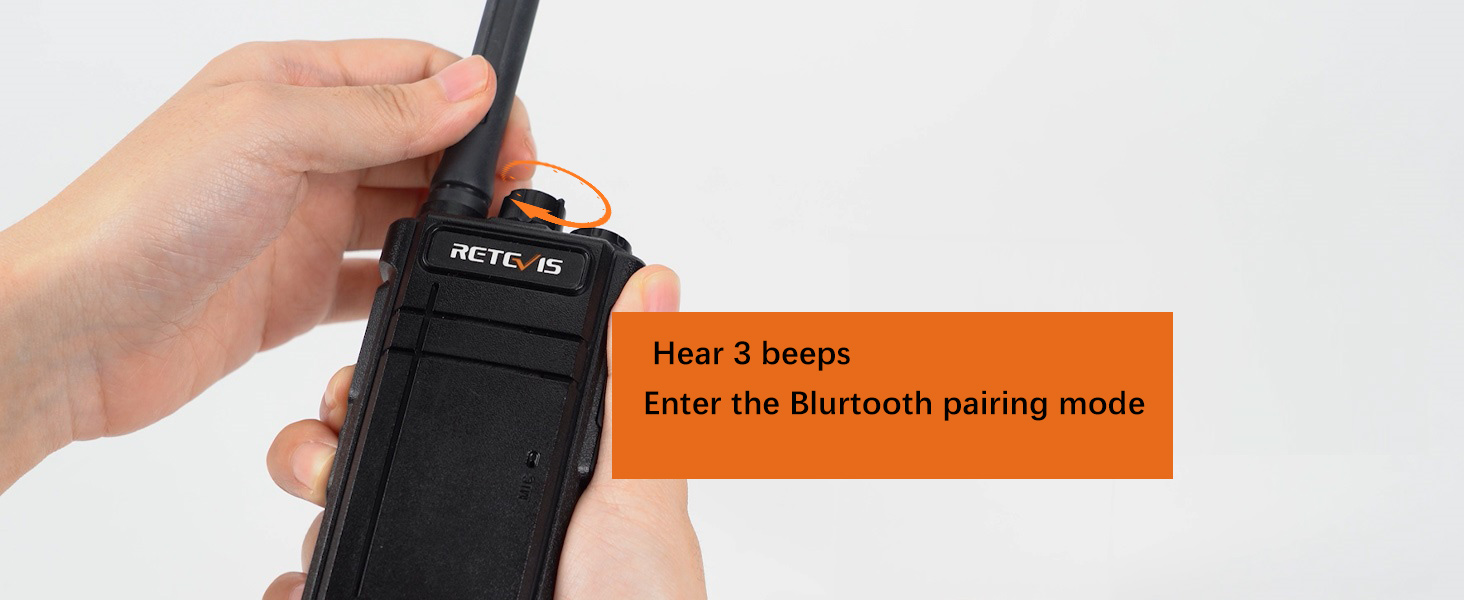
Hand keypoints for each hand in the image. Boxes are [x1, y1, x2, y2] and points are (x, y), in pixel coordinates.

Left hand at [0, 40, 534, 489]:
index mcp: (290, 83)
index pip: (414, 71)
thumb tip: (472, 87)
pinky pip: (376, 282)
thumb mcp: (273, 133)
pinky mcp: (295, 289)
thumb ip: (381, 113)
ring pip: (405, 212)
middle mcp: (299, 146)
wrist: (75, 331)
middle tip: (503, 206)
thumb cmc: (140, 215)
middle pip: (420, 141)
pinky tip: (424, 293)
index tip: (513, 149)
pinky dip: (408, 286)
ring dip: (444, 228)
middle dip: (470, 168)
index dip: (474, 102)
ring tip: (468, 250)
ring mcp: (299, 220)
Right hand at [263, 266, 704, 599]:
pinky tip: (302, 583)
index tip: (366, 367)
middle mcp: (475, 525)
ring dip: (310, 502)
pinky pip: (318, 593)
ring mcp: (432, 576)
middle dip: (334, 436)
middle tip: (333, 446)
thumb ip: (633, 392)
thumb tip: (663, 283)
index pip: (452, 401)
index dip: (401, 375)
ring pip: (335, 522)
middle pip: (376, 454)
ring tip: (321, 510)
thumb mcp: (641, 498)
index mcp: (534, 479)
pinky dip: (293, 586)